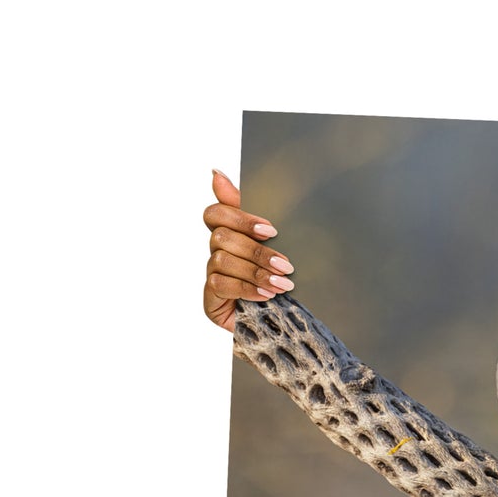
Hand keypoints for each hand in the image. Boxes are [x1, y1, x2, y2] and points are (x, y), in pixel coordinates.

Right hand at [202, 170, 293, 332]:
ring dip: (256, 272)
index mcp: (231, 234)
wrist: (285, 323)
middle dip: (257, 251)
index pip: (215, 213)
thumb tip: (216, 172)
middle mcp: (216, 252)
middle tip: (287, 265)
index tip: (270, 230)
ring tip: (283, 285)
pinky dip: (247, 288)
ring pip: (222, 260)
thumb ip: (252, 211)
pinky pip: (221, 285)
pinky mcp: (210, 299)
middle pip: (221, 237)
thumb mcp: (276, 244)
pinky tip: (267, 296)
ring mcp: (212, 276)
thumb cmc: (280, 278)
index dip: (239, 217)